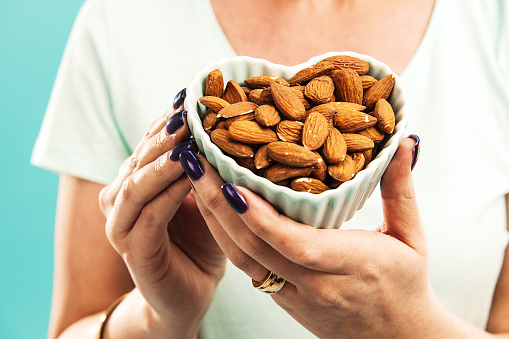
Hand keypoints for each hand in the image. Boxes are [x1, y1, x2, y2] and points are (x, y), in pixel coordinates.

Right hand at [99, 90, 225, 337]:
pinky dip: (166, 194)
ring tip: (186, 136)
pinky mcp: (133, 251)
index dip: (170, 118)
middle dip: (166, 132)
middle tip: (190, 107)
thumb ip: (205, 168)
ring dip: (161, 160)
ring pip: (137, 183)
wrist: (188, 294)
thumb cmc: (201, 242)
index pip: (151, 142)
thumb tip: (230, 124)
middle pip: (140, 157)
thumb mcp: (205, 198)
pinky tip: (187, 176)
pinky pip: (149, 216)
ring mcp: (122, 225)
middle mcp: (122, 197)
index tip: (193, 93)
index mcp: (138, 180)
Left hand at [181, 137, 465, 337]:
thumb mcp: (411, 237)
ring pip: (242, 260)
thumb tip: (405, 141)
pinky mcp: (283, 299)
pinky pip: (247, 268)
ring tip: (194, 179)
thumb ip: (402, 188)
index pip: (294, 244)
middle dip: (219, 206)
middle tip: (195, 164)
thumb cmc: (407, 285)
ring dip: (214, 220)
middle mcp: (314, 284)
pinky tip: (212, 209)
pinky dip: (226, 237)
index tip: (232, 184)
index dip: (260, 217)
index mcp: (350, 265)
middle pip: (256, 248)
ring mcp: (294, 296)